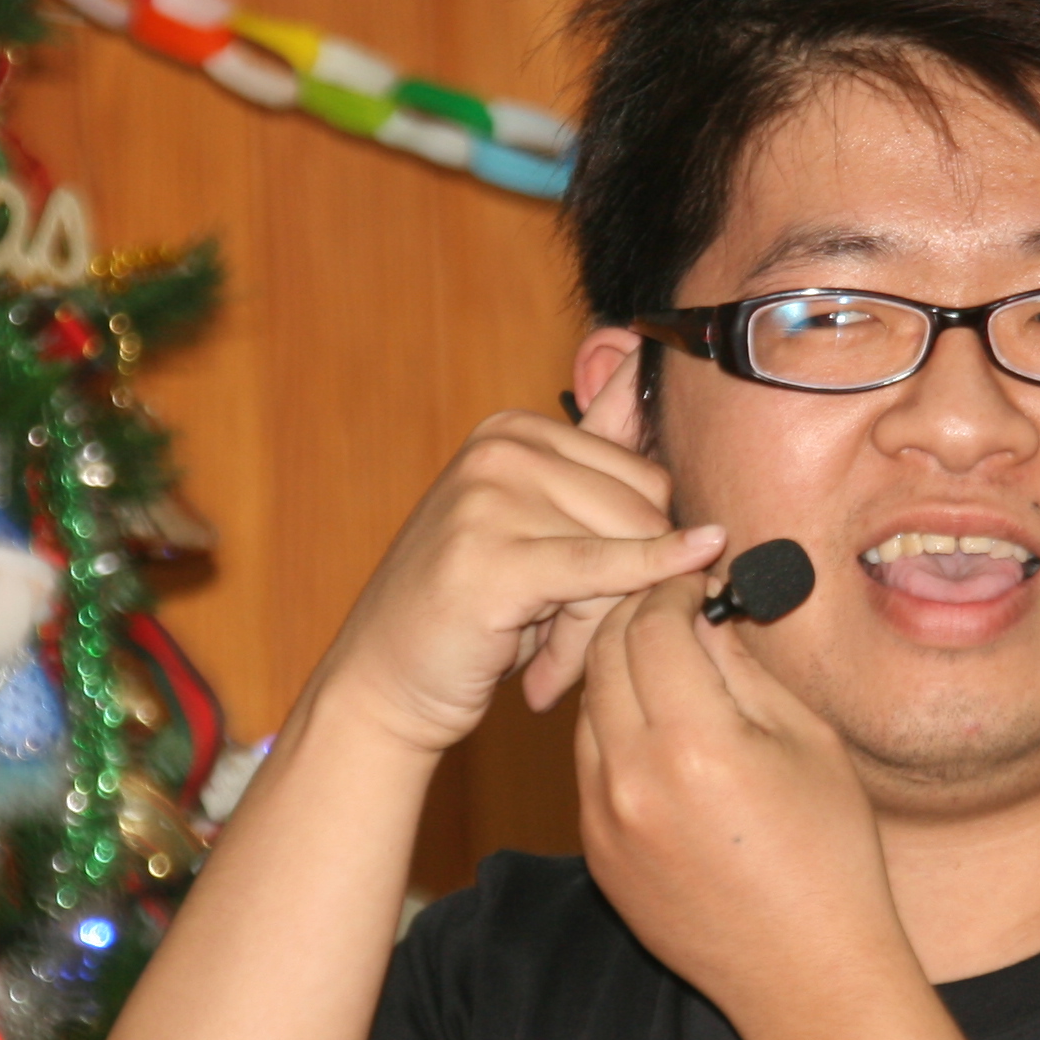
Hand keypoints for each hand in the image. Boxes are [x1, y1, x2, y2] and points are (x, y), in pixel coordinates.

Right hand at [310, 398, 722, 754]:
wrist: (384, 680)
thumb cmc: (471, 612)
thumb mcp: (536, 526)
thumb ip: (593, 460)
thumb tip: (646, 360)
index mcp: (513, 430)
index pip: (644, 475)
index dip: (645, 545)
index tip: (602, 596)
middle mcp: (501, 449)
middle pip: (643, 508)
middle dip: (633, 580)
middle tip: (573, 639)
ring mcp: (491, 496)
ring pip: (628, 545)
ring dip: (607, 617)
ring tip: (551, 657)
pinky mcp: (492, 557)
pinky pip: (603, 569)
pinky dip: (639, 588)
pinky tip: (656, 609)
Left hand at [573, 569, 910, 1025]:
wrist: (806, 973)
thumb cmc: (828, 854)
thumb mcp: (806, 742)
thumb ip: (743, 669)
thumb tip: (706, 611)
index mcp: (694, 744)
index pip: (650, 626)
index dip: (673, 590)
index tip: (698, 582)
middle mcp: (632, 779)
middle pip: (605, 658)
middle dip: (636, 616)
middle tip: (675, 607)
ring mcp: (603, 821)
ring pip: (589, 708)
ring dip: (621, 672)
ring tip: (670, 666)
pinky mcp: (596, 852)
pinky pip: (589, 764)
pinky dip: (617, 730)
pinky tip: (662, 732)